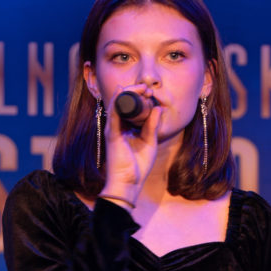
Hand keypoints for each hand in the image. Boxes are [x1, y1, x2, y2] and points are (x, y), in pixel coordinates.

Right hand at [100, 85, 164, 205]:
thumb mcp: (150, 142)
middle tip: (147, 87)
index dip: (139, 96)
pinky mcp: (111, 134)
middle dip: (134, 91)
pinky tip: (122, 92)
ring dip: (128, 92)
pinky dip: (117, 101)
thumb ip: (153, 125)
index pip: (130, 106)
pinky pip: (113, 114)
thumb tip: (158, 108)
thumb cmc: (138, 166)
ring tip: (140, 87)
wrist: (129, 183)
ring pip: (117, 104)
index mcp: (126, 127)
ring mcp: (113, 129)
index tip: (150, 91)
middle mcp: (118, 126)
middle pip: (122, 102)